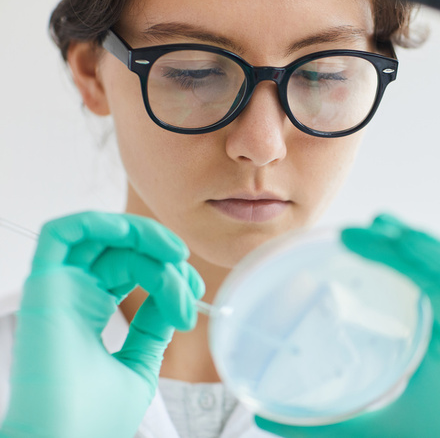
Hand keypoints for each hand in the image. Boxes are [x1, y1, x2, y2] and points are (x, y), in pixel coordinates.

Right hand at [0, 212, 203, 437]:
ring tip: (175, 255)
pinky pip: (61, 234)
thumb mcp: (139, 365)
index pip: (133, 270)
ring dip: (143, 234)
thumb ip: (152, 328)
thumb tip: (173, 294)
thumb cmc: (96, 419)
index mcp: (90, 312)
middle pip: (123, 250)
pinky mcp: (44, 287)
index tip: (194, 301)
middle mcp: (73, 295)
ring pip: (100, 235)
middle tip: (191, 282)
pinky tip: (135, 238)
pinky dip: (99, 222)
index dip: (169, 274)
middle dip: (165, 257)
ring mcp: (59, 289)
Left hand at [256, 214, 439, 437]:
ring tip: (407, 237)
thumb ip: (322, 423)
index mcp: (436, 341)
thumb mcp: (372, 427)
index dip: (390, 255)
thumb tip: (263, 414)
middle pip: (438, 277)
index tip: (357, 232)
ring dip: (439, 262)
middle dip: (409, 247)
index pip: (414, 285)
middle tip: (375, 221)